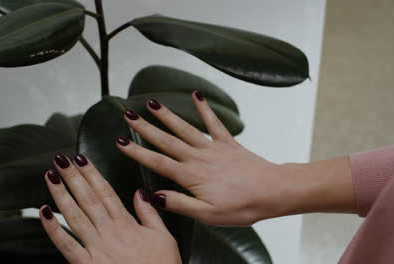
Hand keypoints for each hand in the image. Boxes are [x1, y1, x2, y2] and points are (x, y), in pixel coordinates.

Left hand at [39, 153, 180, 263]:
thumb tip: (140, 193)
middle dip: (73, 177)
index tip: (81, 160)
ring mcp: (96, 249)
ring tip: (51, 178)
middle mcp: (109, 233)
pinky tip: (45, 213)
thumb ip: (150, 214)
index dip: (91, 174)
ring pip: (75, 217)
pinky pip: (66, 245)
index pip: (106, 192)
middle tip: (61, 160)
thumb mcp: (164, 237)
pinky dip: (53, 229)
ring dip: (61, 195)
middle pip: (88, 199)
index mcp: (127, 225)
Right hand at [115, 90, 294, 225]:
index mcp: (191, 176)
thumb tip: (155, 195)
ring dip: (167, 116)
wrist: (272, 191)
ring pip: (185, 129)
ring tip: (151, 103)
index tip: (120, 142)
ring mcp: (213, 148)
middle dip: (145, 128)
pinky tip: (196, 95)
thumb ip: (180, 204)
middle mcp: (198, 158)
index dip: (137, 152)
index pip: (157, 162)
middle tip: (128, 115)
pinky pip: (214, 122)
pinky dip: (204, 108)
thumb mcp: (208, 215)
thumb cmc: (242, 206)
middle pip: (166, 141)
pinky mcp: (227, 143)